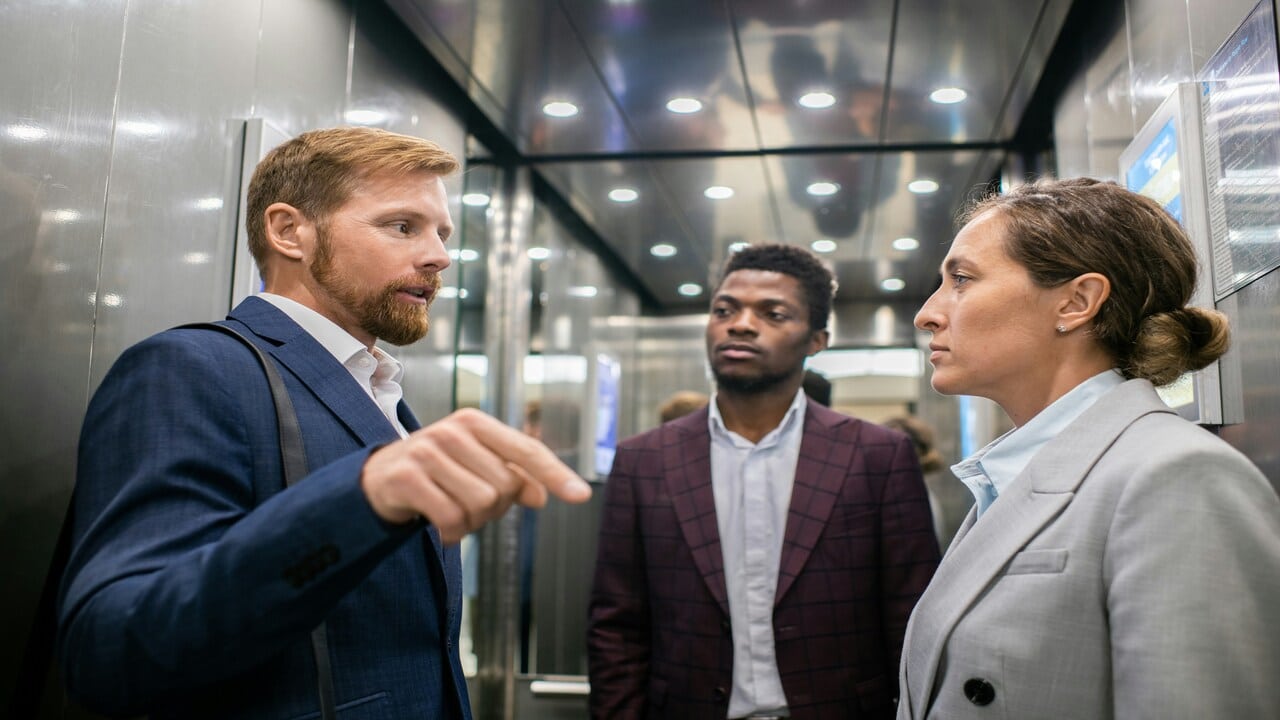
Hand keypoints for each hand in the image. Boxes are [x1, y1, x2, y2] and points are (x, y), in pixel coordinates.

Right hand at [360, 407, 591, 542]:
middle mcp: (453, 431)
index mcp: (475, 423)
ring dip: (471, 523)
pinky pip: (452, 520)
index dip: (555, 474)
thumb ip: (511, 477)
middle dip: (493, 509)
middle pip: (505, 487)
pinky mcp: (408, 477)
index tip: (581, 496)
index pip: (526, 450)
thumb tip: (542, 495)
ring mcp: (428, 451)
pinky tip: (438, 526)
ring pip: (481, 504)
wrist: (374, 482)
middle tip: (466, 504)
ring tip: (450, 511)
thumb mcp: (474, 469)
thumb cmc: (434, 474)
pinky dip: (451, 534)